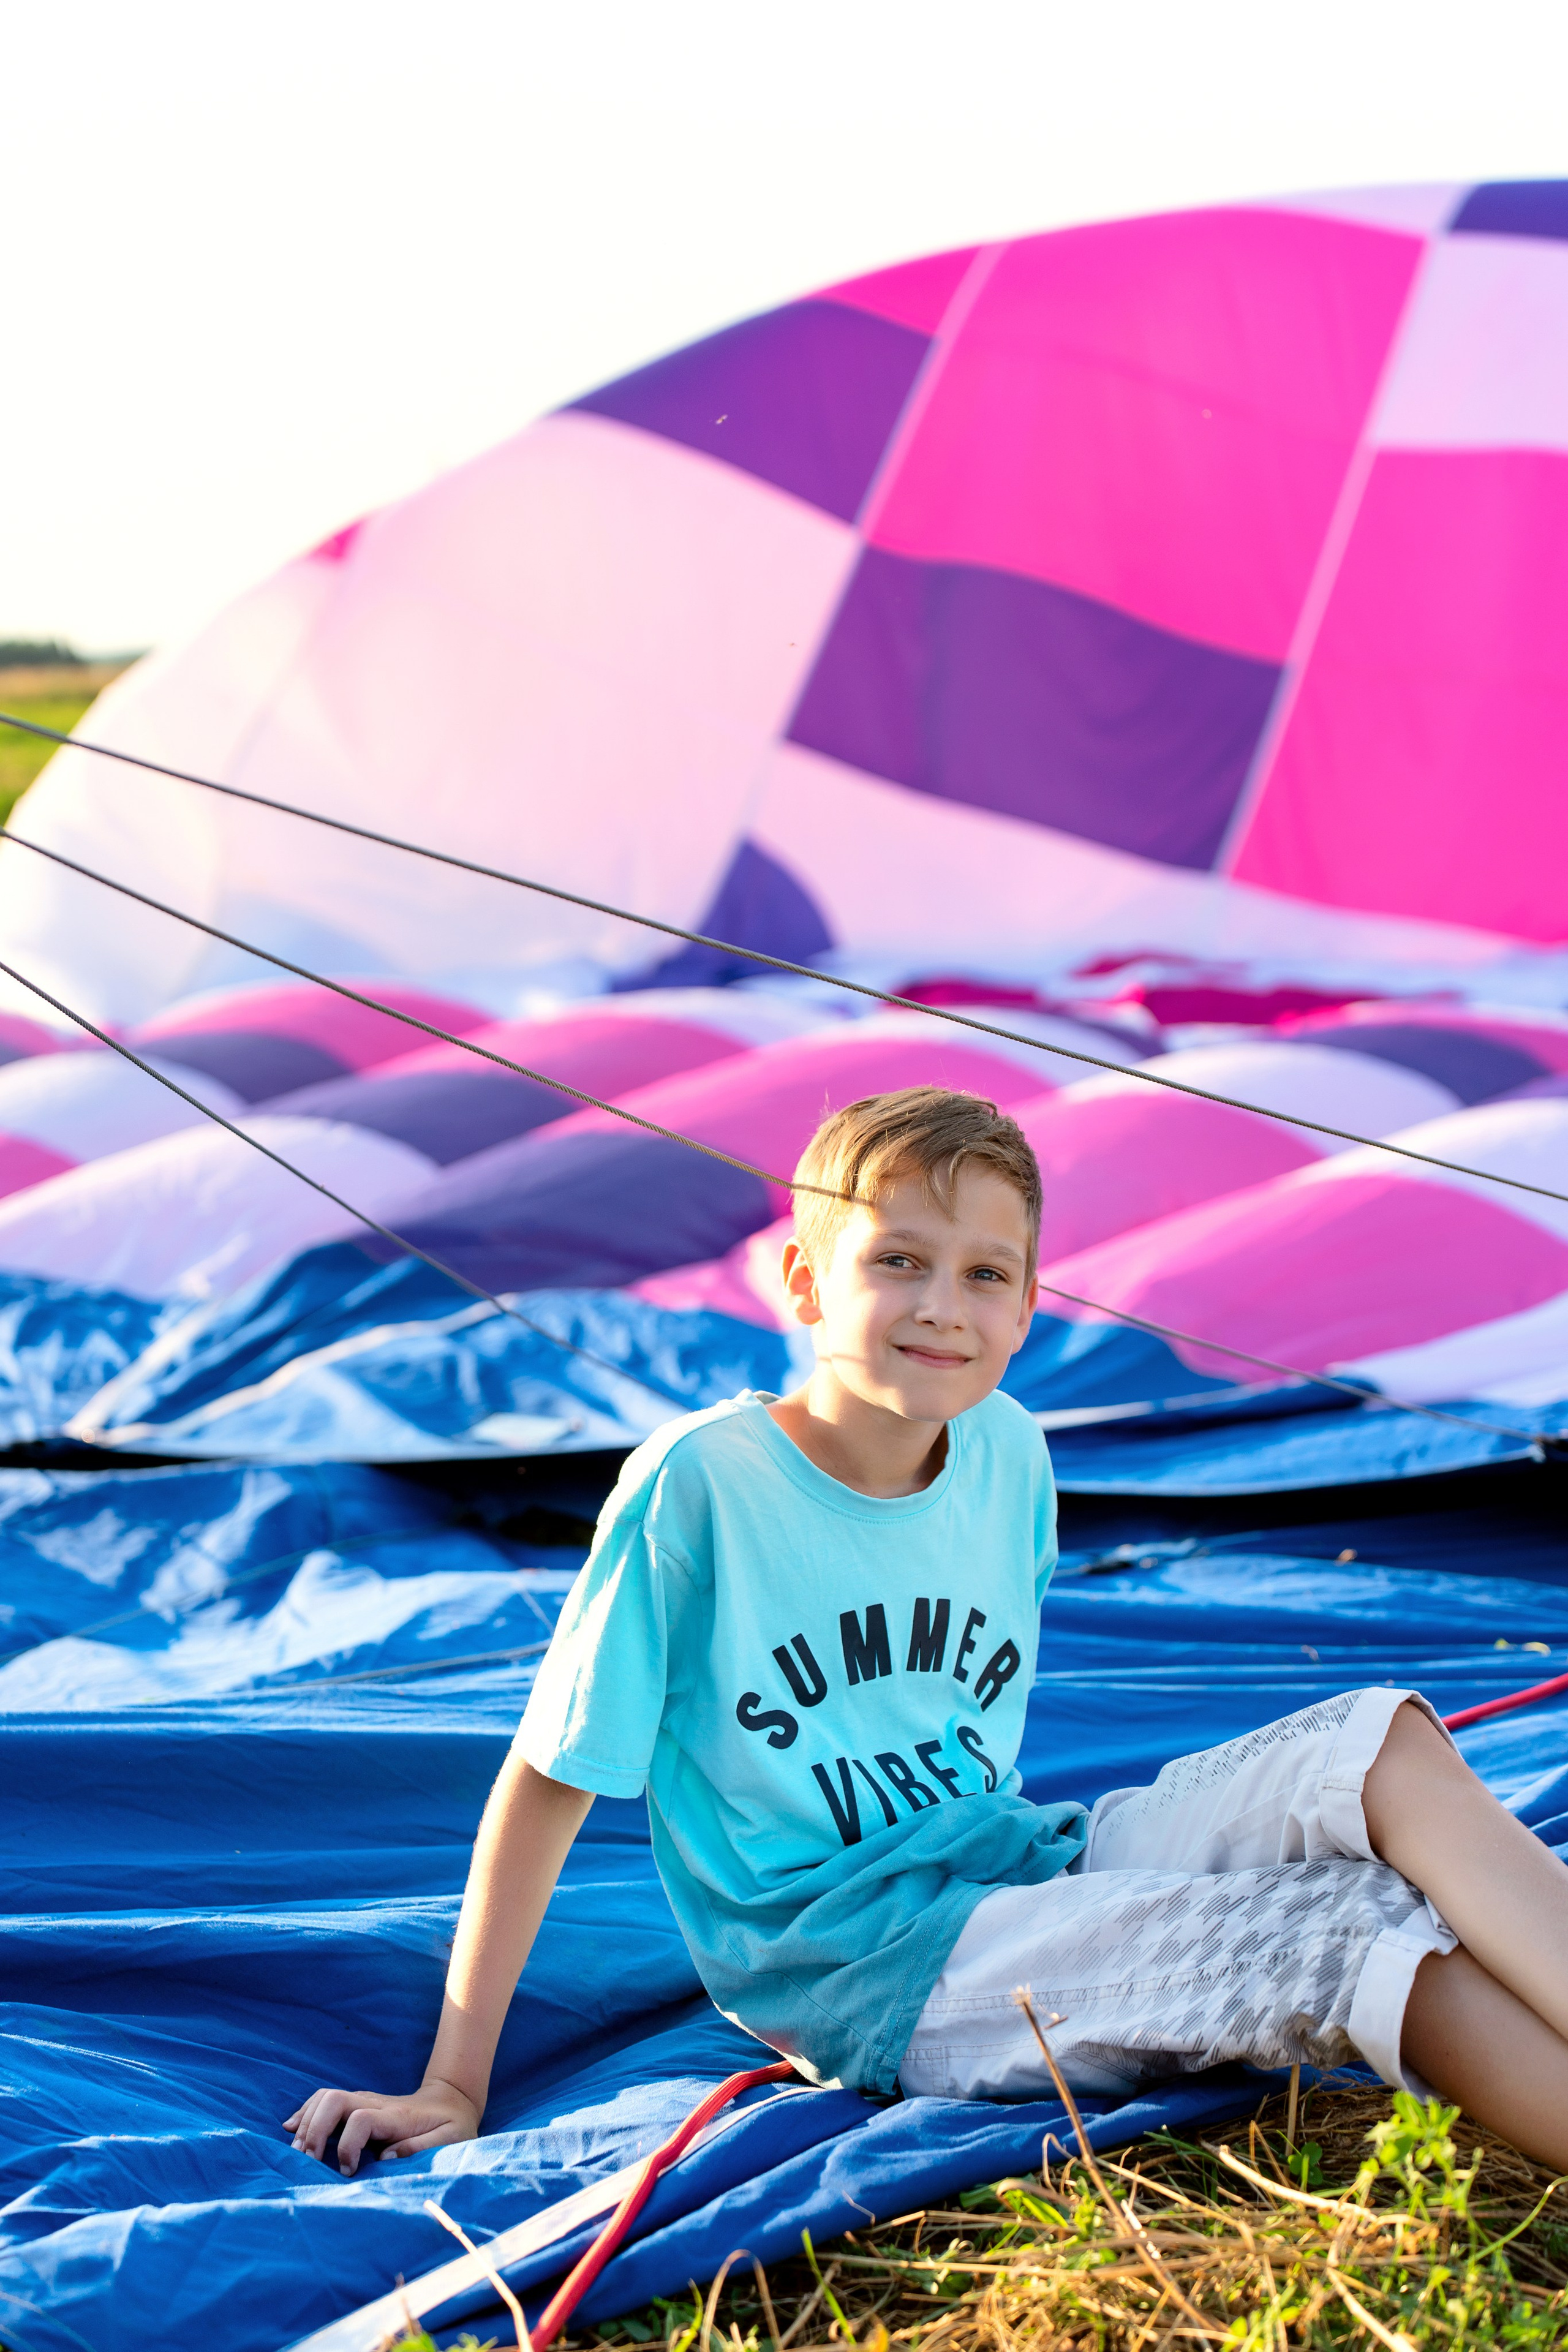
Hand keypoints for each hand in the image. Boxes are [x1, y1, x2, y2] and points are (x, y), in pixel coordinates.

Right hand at [283, 2076, 480, 2174]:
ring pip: (324, 2098)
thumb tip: (385, 2159)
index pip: (361, 2119)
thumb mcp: (449, 2139)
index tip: (348, 2172)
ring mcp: (363, 2101)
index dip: (348, 2145)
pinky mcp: (356, 2105)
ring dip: (307, 2123)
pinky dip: (305, 2113)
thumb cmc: (451, 2125)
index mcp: (395, 2116)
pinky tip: (291, 2129)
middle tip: (308, 2162)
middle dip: (315, 2130)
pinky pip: (323, 2101)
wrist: (451, 2099)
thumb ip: (419, 2148)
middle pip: (334, 2101)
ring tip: (298, 2153)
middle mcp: (374, 2103)